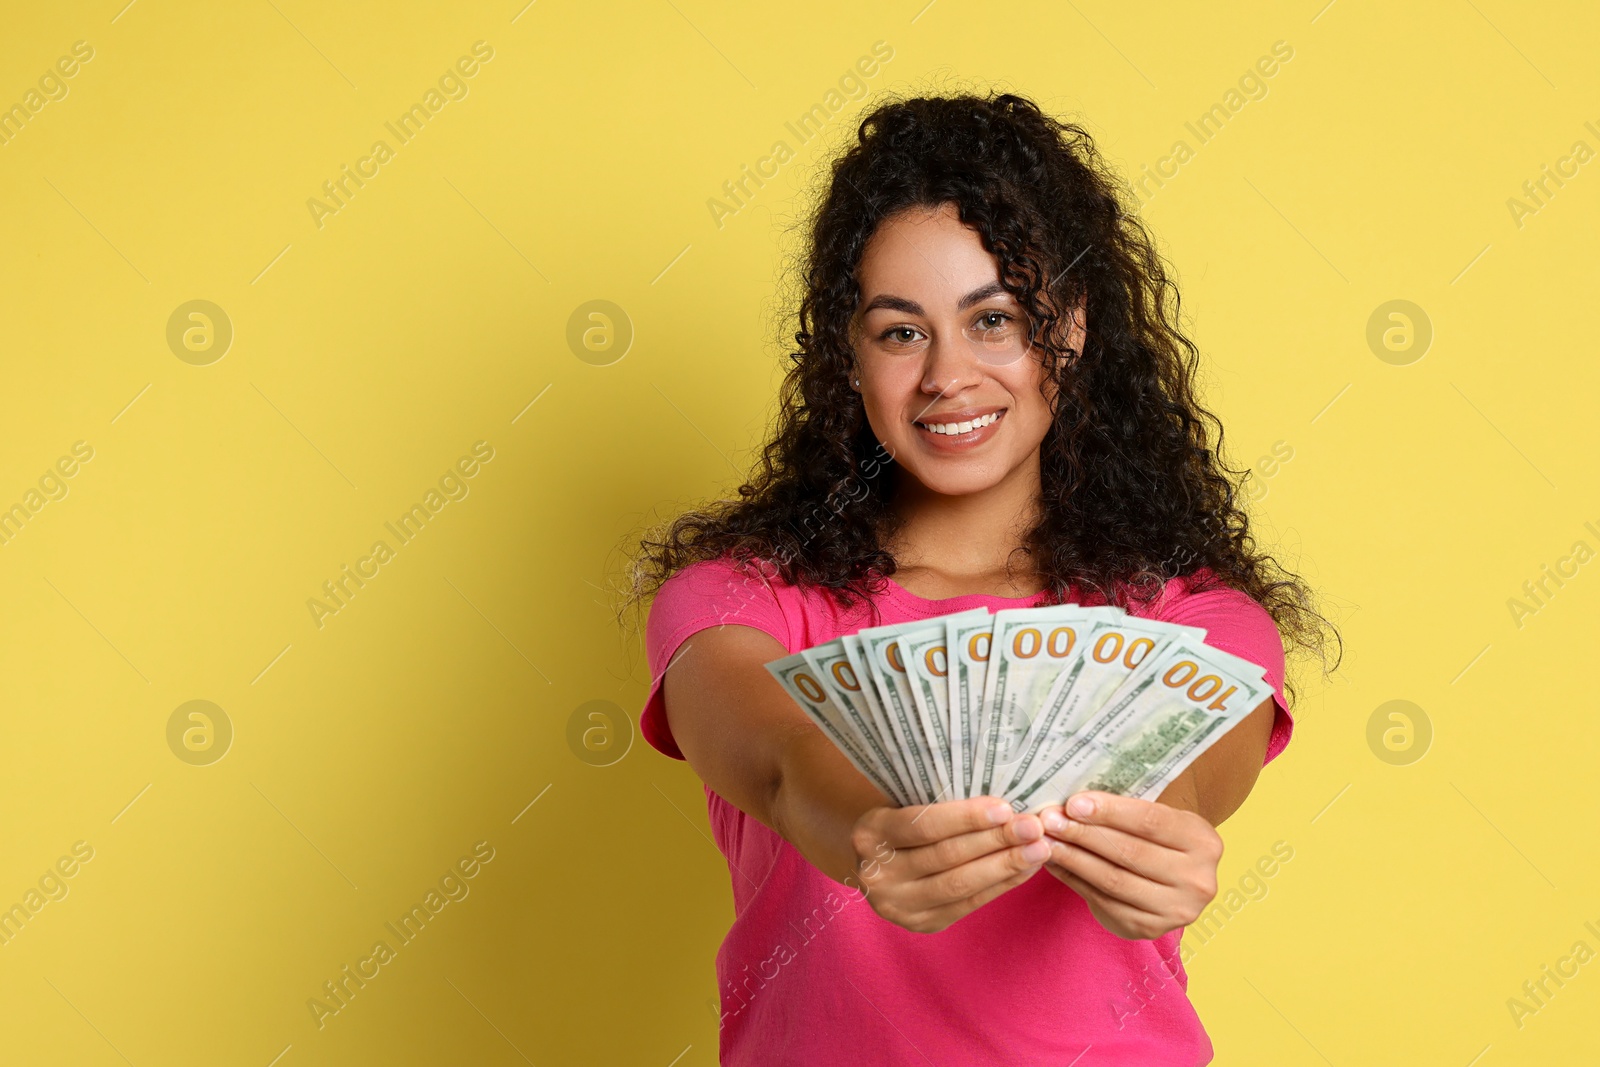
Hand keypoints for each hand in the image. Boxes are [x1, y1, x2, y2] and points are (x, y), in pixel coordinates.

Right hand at [849, 796, 1051, 933]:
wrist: (872, 864)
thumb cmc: (898, 823)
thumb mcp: (900, 804)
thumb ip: (936, 802)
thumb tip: (1001, 801)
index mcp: (869, 834)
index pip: (923, 826)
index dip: (966, 818)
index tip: (1005, 808)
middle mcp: (877, 874)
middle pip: (946, 857)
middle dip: (995, 841)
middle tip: (1033, 827)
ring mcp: (898, 905)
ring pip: (960, 885)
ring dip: (1004, 866)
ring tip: (1038, 849)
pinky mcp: (922, 924)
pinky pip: (969, 904)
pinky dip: (1001, 885)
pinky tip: (1025, 869)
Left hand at [1039, 790, 1222, 939]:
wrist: (1175, 880)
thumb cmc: (1157, 838)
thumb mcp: (1158, 816)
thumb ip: (1123, 809)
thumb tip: (1070, 804)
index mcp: (1203, 841)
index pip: (1150, 821)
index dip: (1109, 812)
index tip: (1073, 803)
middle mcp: (1197, 879)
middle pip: (1129, 852)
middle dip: (1083, 834)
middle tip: (1049, 821)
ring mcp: (1176, 910)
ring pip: (1113, 880)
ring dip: (1073, 859)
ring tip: (1046, 842)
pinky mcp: (1150, 929)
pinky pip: (1104, 902)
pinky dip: (1075, 880)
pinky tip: (1055, 864)